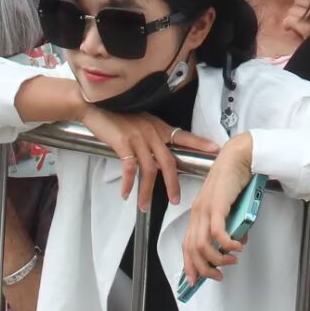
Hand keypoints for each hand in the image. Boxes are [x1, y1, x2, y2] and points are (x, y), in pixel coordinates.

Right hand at [83, 105, 212, 212]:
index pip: (183, 136)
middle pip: (168, 162)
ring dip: (147, 191)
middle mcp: (151, 132)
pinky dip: (128, 183)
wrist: (94, 105)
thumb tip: (158, 157)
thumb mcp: (139, 122)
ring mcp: (137, 137)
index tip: (216, 149)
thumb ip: (151, 137)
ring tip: (144, 205)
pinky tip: (126, 193)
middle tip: (175, 200)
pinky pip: (129, 168)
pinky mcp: (123, 143)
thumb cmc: (115, 114)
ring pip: (149, 170)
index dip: (200, 143)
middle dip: (173, 184)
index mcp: (158, 127)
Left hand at [179, 134, 254, 283]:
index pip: (187, 246)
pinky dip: (227, 244)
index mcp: (197, 215)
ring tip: (231, 260)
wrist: (237, 158)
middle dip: (204, 268)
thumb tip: (238, 243)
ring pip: (202, 244)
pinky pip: (218, 232)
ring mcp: (206, 210)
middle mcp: (198, 214)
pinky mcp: (217, 206)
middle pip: (192, 250)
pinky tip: (236, 247)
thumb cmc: (233, 181)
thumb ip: (232, 227)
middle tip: (218, 275)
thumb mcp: (230, 209)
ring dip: (217, 258)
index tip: (195, 281)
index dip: (189, 265)